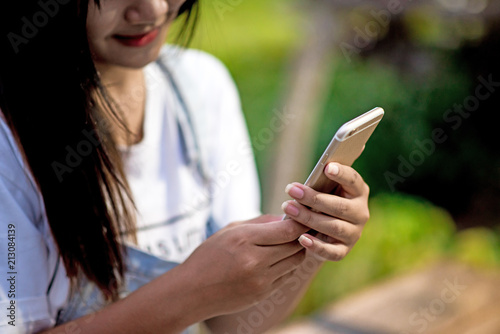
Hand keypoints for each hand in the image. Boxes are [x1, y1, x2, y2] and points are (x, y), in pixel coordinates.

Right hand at [180, 215, 308, 316]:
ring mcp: (260, 280)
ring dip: (296, 250)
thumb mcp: (230, 230)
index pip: (287, 230)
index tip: (303, 216)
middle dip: (301, 235)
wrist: (192, 291)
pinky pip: (286, 276)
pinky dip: (287, 266)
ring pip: (295, 261)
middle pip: (295, 245)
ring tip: (289, 243)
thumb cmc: (209, 256)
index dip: (300, 222)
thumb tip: (285, 217)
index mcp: (245, 239)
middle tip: (302, 228)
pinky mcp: (263, 294)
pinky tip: (278, 259)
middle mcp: (255, 260)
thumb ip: (259, 222)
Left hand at [281, 162, 369, 261]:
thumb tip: (323, 165)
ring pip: (334, 226)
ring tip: (288, 208)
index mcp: (358, 192)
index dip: (341, 174)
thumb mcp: (323, 189)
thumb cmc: (320, 202)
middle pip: (339, 206)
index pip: (353, 180)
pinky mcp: (343, 250)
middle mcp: (361, 213)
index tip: (327, 167)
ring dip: (309, 218)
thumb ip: (322, 180)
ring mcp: (354, 233)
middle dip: (313, 198)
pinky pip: (331, 251)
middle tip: (291, 190)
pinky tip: (301, 238)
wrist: (319, 232)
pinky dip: (316, 245)